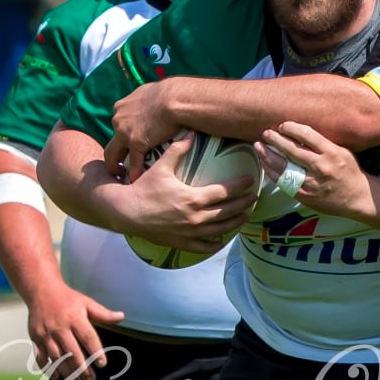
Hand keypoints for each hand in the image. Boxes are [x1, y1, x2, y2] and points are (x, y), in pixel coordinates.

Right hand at [26, 283, 126, 379]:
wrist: (41, 291)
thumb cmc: (68, 299)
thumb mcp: (87, 303)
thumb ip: (103, 314)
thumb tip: (121, 316)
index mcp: (75, 318)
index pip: (88, 337)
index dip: (96, 351)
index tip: (102, 364)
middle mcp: (60, 327)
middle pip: (72, 352)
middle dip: (82, 368)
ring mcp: (46, 334)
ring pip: (57, 358)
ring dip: (67, 372)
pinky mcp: (36, 338)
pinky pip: (41, 357)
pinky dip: (48, 368)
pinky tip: (56, 377)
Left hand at [106, 80, 183, 181]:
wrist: (175, 98)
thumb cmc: (170, 92)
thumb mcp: (152, 91)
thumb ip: (147, 98)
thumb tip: (155, 98)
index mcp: (122, 107)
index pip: (118, 123)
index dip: (123, 134)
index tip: (129, 142)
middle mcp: (119, 119)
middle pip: (112, 140)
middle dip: (115, 153)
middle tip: (121, 163)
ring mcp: (124, 132)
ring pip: (113, 154)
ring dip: (116, 166)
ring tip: (122, 176)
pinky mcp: (135, 142)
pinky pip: (133, 163)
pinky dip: (134, 173)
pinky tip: (136, 181)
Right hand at [114, 133, 254, 251]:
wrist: (125, 212)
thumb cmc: (143, 188)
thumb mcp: (161, 166)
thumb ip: (178, 149)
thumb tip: (190, 132)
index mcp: (193, 198)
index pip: (225, 192)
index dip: (240, 186)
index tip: (251, 180)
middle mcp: (195, 218)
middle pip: (228, 212)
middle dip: (244, 204)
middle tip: (254, 198)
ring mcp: (190, 233)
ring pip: (220, 230)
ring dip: (235, 222)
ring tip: (245, 216)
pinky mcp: (181, 243)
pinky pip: (204, 247)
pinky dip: (216, 243)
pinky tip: (222, 238)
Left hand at [254, 122, 370, 218]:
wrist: (357, 197)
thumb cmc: (349, 171)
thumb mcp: (341, 151)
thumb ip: (322, 143)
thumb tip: (297, 132)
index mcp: (332, 152)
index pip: (307, 135)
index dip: (291, 128)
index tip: (283, 125)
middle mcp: (321, 167)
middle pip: (292, 150)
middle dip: (275, 140)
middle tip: (266, 133)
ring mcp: (312, 183)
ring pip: (284, 167)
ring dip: (268, 156)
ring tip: (259, 147)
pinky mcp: (305, 196)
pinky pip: (284, 183)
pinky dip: (273, 173)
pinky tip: (266, 165)